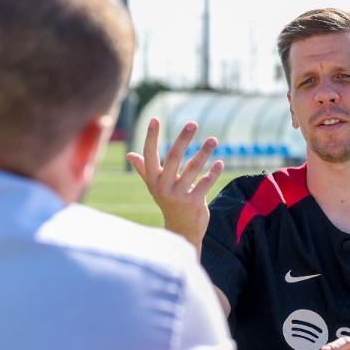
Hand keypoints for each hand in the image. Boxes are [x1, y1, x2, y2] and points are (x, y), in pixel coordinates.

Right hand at [125, 117, 223, 250]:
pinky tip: (219, 162)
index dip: (151, 137)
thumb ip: (144, 170)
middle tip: (192, 123)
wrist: (181, 231)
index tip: (154, 118)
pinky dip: (213, 172)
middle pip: (172, 158)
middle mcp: (163, 186)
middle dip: (183, 139)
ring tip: (213, 139)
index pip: (149, 154)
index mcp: (153, 180)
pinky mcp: (194, 203)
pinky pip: (205, 184)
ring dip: (204, 152)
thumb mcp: (155, 187)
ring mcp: (178, 195)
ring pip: (192, 169)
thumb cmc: (168, 203)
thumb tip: (130, 155)